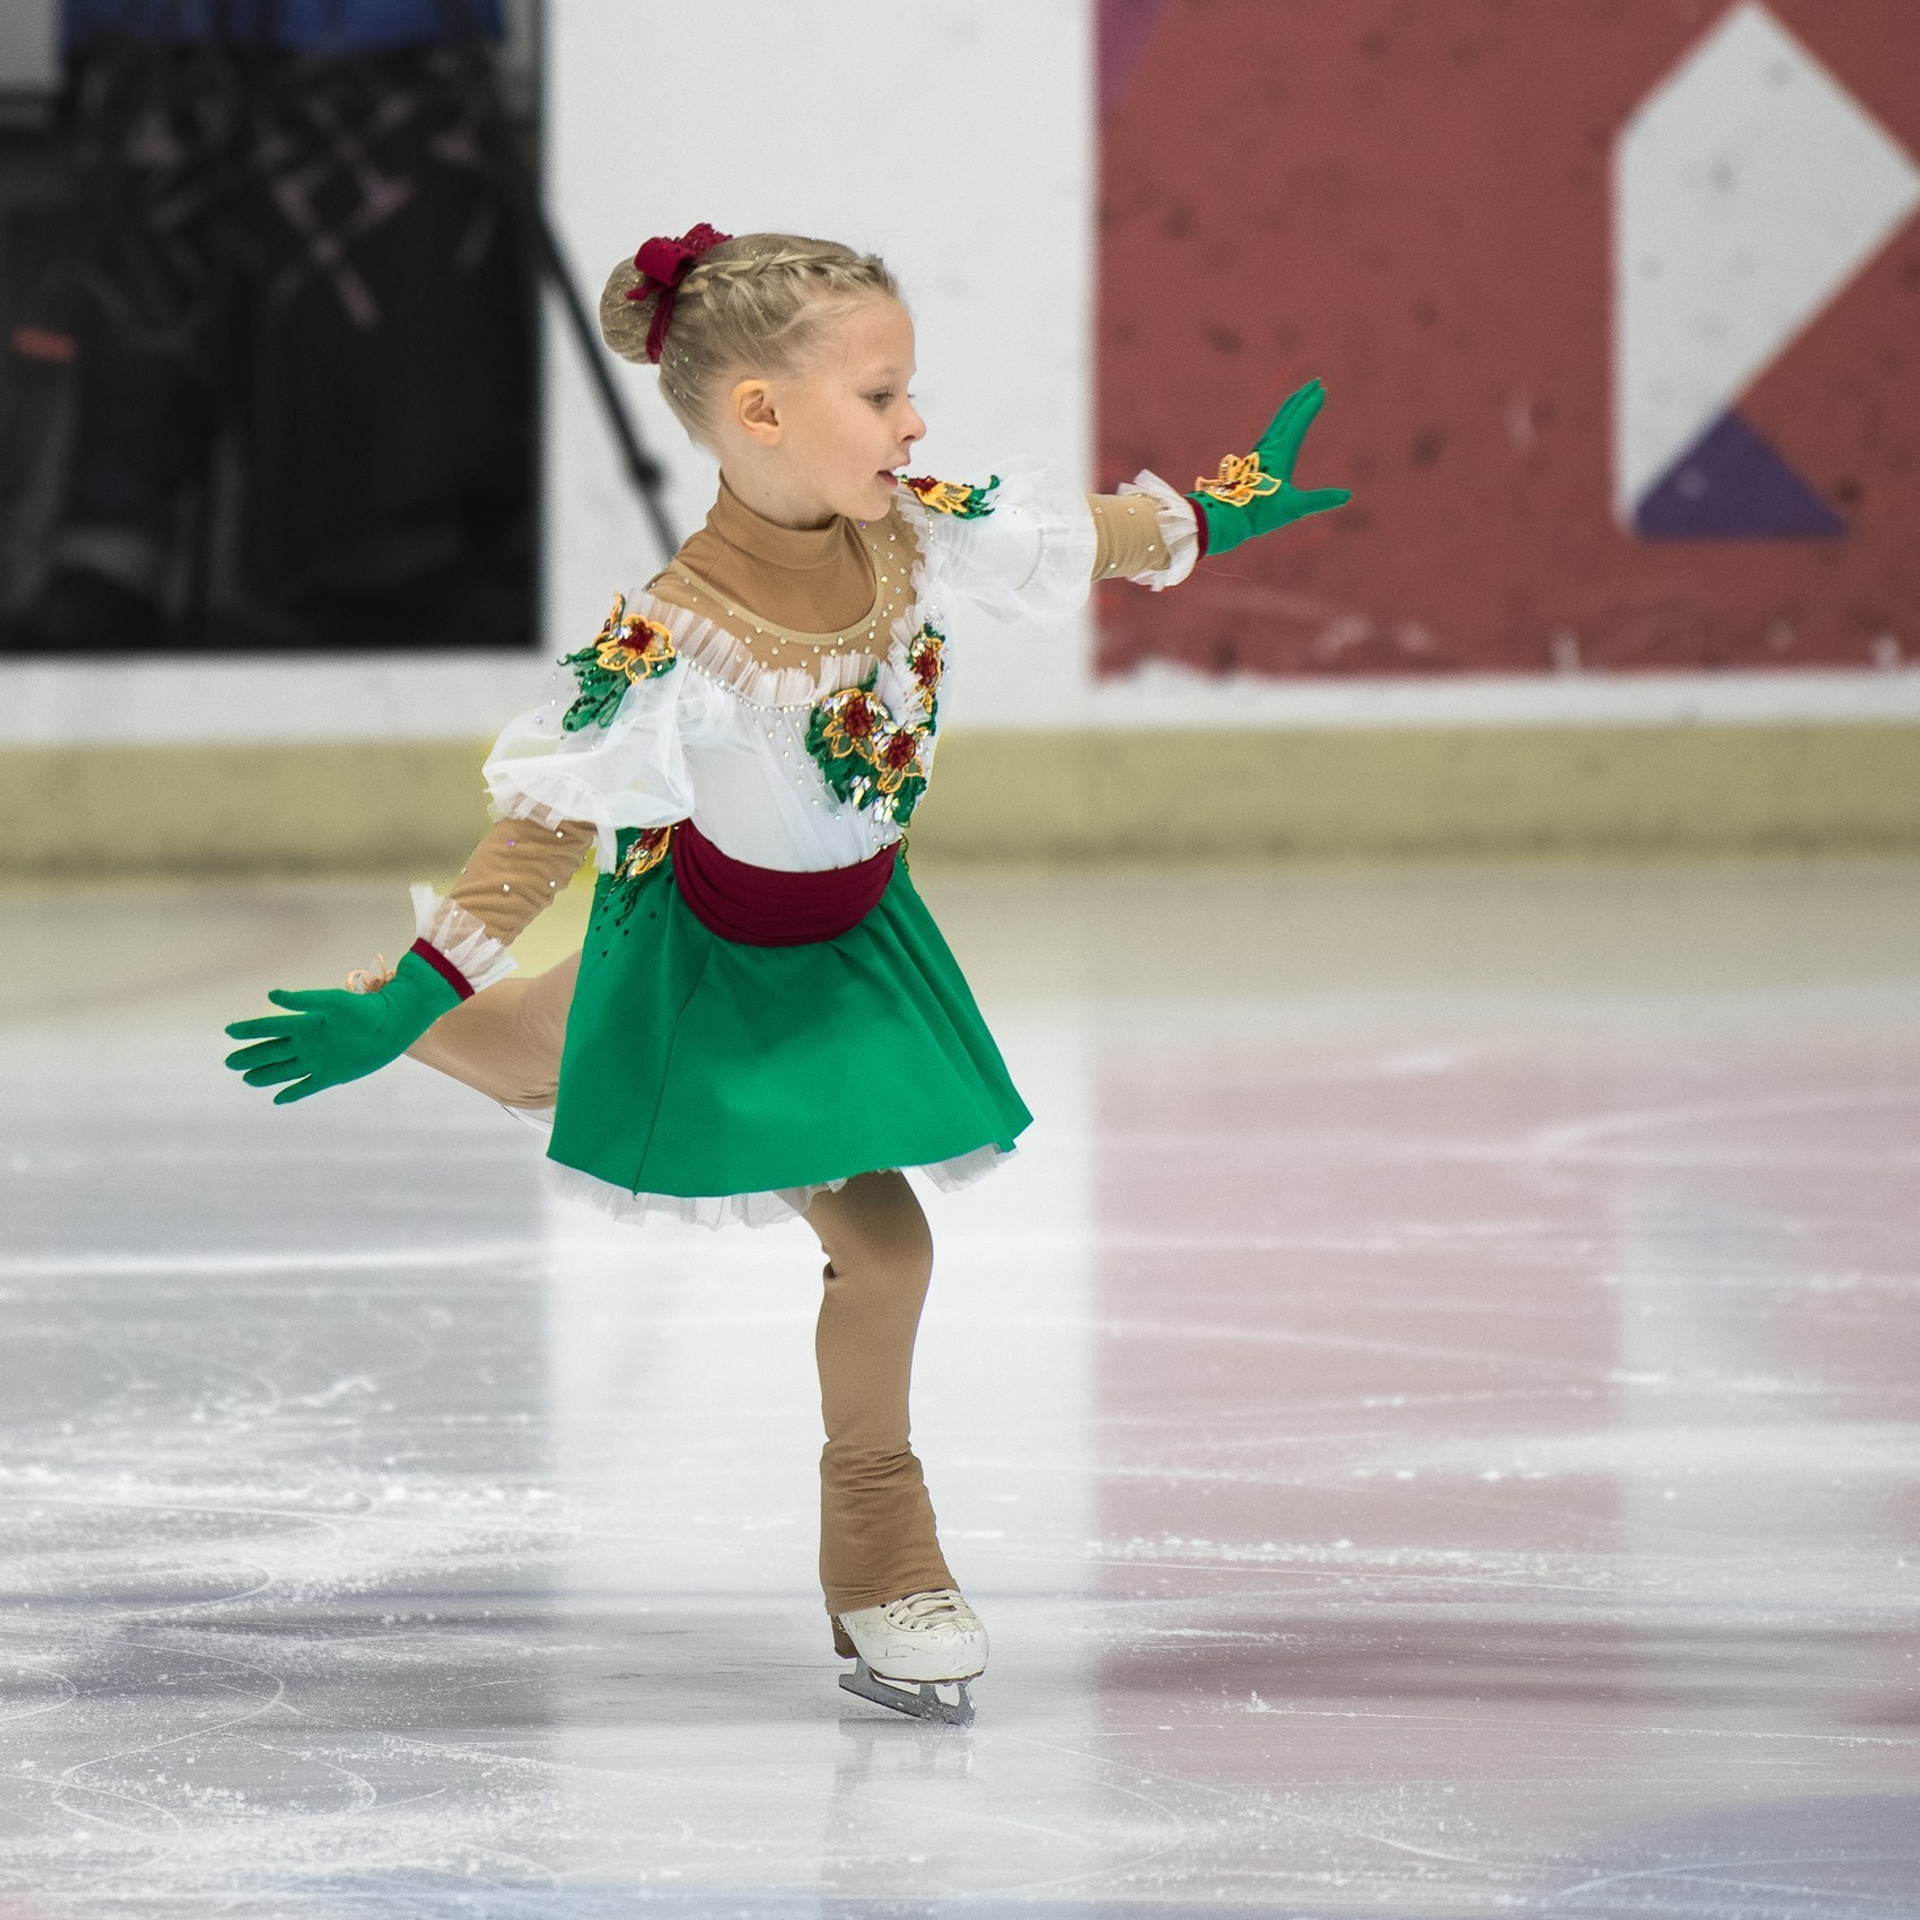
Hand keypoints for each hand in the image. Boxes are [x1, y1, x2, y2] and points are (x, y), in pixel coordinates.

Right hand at [223, 951, 460, 1103]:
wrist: (392, 1027)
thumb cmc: (364, 1010)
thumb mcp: (332, 1002)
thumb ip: (303, 1000)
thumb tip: (271, 995)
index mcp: (306, 1023)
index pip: (271, 1027)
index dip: (250, 1030)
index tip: (229, 1031)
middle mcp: (309, 1042)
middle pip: (272, 1051)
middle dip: (251, 1056)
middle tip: (229, 1062)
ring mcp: (319, 1060)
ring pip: (284, 1070)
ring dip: (265, 1075)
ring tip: (246, 1079)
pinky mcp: (332, 1075)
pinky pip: (307, 1086)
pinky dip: (292, 1093)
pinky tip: (277, 1099)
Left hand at [1187, 378, 1351, 557]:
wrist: (1227, 519)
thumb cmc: (1259, 514)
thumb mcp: (1294, 507)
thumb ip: (1321, 500)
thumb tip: (1347, 495)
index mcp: (1280, 454)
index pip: (1297, 422)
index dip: (1310, 406)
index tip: (1322, 390)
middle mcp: (1268, 448)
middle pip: (1286, 415)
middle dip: (1301, 397)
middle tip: (1315, 382)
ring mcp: (1260, 454)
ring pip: (1277, 423)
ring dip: (1290, 408)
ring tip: (1300, 398)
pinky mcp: (1254, 462)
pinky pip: (1272, 433)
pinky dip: (1281, 423)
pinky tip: (1281, 430)